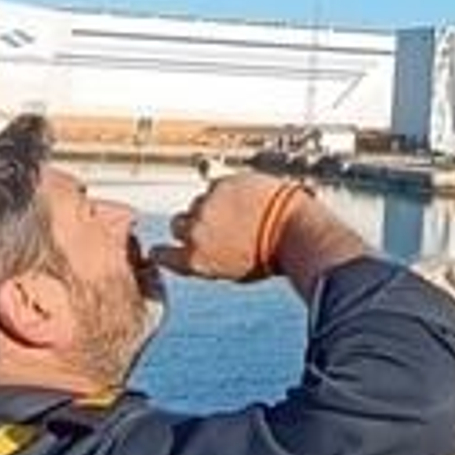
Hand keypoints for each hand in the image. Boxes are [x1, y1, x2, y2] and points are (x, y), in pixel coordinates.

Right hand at [152, 173, 290, 282]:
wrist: (292, 229)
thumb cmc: (270, 257)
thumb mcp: (232, 271)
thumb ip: (209, 259)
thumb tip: (201, 249)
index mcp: (195, 260)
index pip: (162, 255)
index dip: (164, 250)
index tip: (164, 248)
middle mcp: (194, 232)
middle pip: (177, 225)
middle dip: (191, 225)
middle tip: (214, 226)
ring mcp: (206, 205)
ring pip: (197, 203)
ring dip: (211, 206)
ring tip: (238, 213)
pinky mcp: (221, 184)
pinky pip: (216, 186)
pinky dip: (227, 191)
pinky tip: (247, 199)